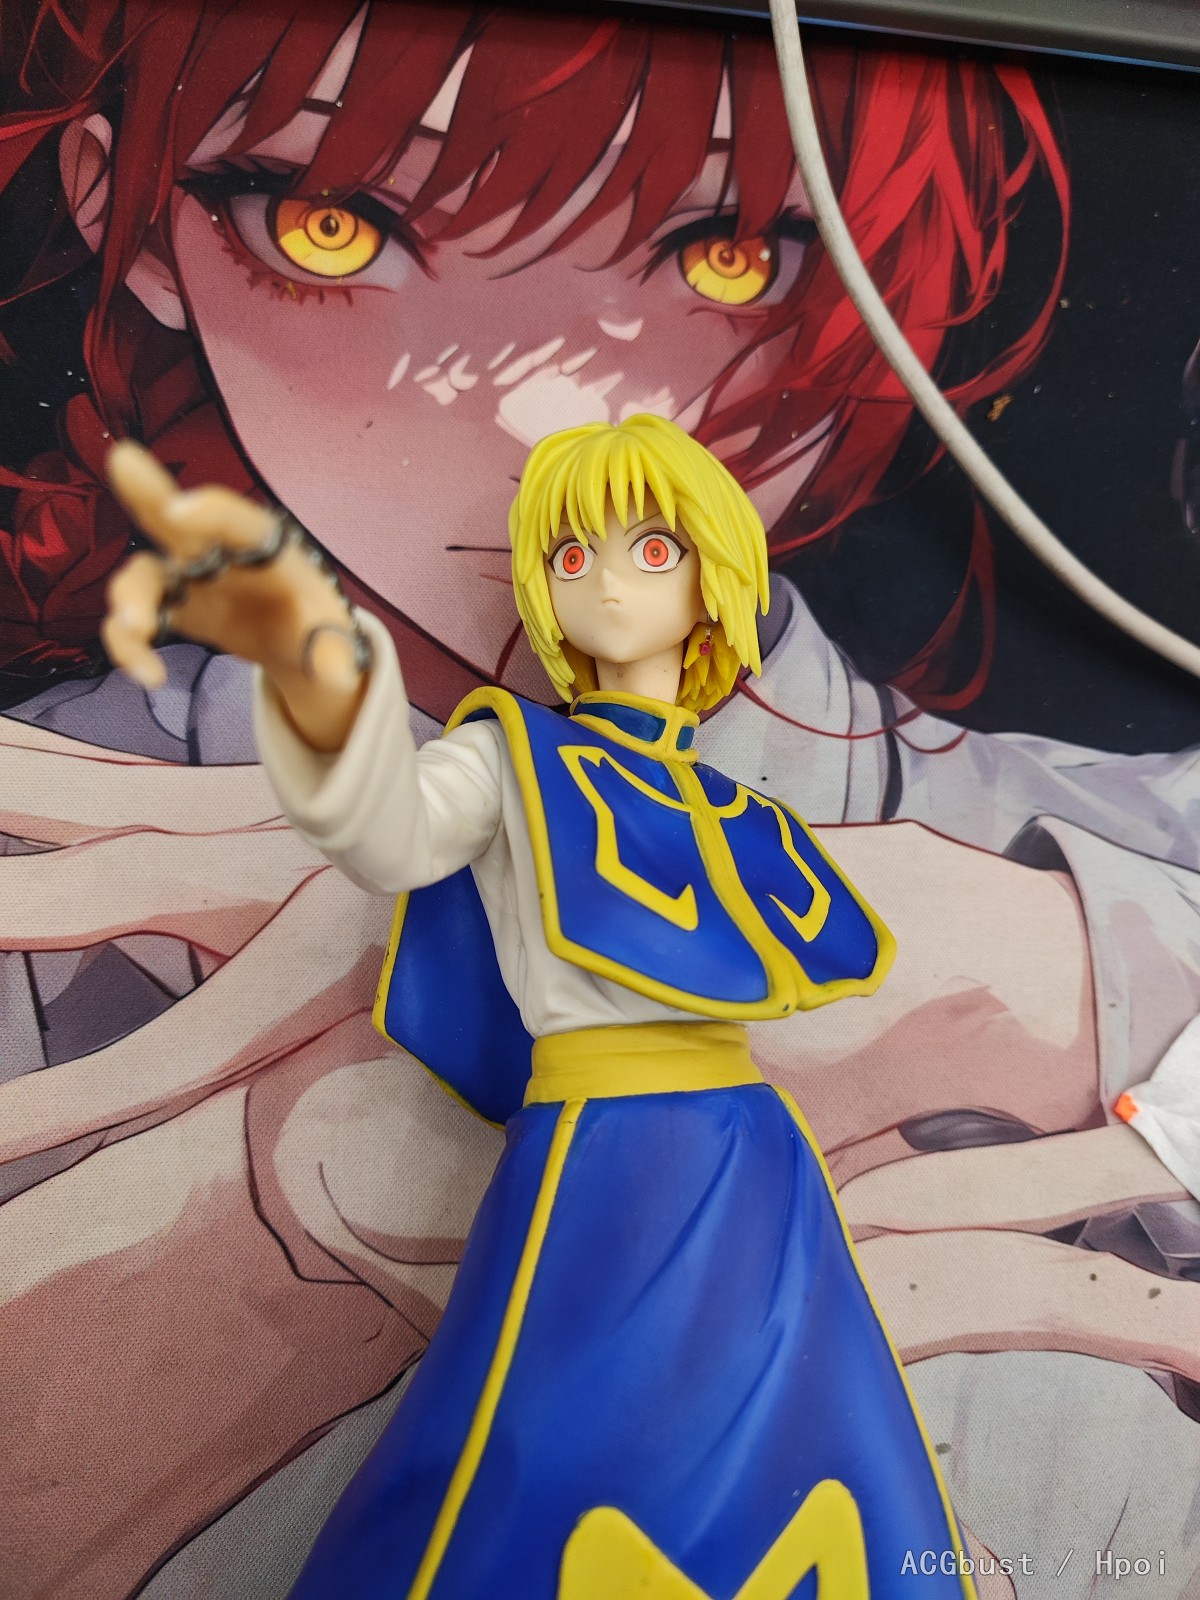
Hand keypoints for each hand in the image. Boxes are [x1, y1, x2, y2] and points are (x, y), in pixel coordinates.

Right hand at [103, 440, 367, 750]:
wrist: (296, 647)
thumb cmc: (317, 628)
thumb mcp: (335, 642)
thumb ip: (335, 655)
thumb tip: (339, 676)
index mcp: (265, 548)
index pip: (239, 521)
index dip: (210, 511)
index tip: (179, 510)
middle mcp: (219, 551)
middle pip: (177, 518)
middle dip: (147, 490)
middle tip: (122, 461)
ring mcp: (188, 578)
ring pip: (144, 574)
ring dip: (130, 596)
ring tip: (137, 628)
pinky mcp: (170, 610)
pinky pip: (135, 621)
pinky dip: (130, 646)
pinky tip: (149, 676)